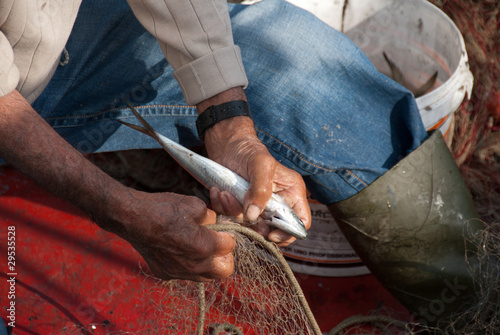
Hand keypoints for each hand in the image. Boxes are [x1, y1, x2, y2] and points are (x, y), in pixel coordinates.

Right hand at [101, 188, 234, 281]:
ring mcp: (178, 272)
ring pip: (206, 276)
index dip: (227, 234)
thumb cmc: (162, 208)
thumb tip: (216, 223)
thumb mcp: (194, 204)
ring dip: (209, 263)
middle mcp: (193, 265)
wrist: (131, 217)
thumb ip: (212, 217)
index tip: (221, 228)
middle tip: (216, 242)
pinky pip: (186, 274)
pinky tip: (182, 249)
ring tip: (201, 246)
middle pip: (224, 270)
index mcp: (204, 246)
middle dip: (225, 256)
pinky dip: (190, 265)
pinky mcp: (166, 274)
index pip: (230, 246)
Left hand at [197, 89, 310, 246]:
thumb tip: (254, 216)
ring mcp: (258, 208)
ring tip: (225, 194)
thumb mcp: (261, 166)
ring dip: (233, 213)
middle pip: (274, 231)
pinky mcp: (240, 208)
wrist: (227, 146)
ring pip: (248, 226)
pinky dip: (222, 207)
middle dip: (256, 227)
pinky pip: (231, 218)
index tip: (270, 233)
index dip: (288, 233)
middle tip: (243, 217)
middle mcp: (277, 204)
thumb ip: (260, 190)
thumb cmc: (250, 151)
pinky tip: (219, 192)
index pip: (300, 222)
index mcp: (291, 194)